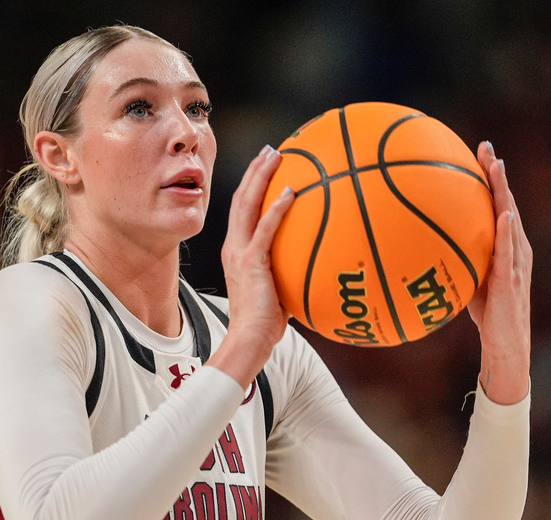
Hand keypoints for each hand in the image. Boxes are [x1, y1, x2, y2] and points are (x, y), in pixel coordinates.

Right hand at [207, 145, 295, 387]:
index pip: (242, 211)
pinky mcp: (250, 262)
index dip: (252, 185)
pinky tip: (291, 191)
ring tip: (275, 155)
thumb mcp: (278, 290)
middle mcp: (234, 246)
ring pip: (247, 205)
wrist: (249, 339)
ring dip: (261, 177)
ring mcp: (240, 252)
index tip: (267, 166)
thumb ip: (290, 271)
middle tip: (271, 150)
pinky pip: (265, 228)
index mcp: (237, 251)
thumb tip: (316, 263)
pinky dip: (277, 208)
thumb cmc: (266, 323)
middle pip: (241, 198)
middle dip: (256, 171)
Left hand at [468, 142, 531, 404]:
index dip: (491, 178)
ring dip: (504, 193)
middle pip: (506, 202)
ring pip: (511, 219)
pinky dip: (507, 230)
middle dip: (497, 174)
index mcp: (505, 244)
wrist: (506, 343)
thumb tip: (418, 242)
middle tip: (486, 147)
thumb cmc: (486, 312)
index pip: (497, 204)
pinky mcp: (512, 279)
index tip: (479, 151)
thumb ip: (454, 256)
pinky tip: (503, 213)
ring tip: (497, 167)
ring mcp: (517, 261)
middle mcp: (516, 247)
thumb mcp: (467, 277)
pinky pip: (509, 251)